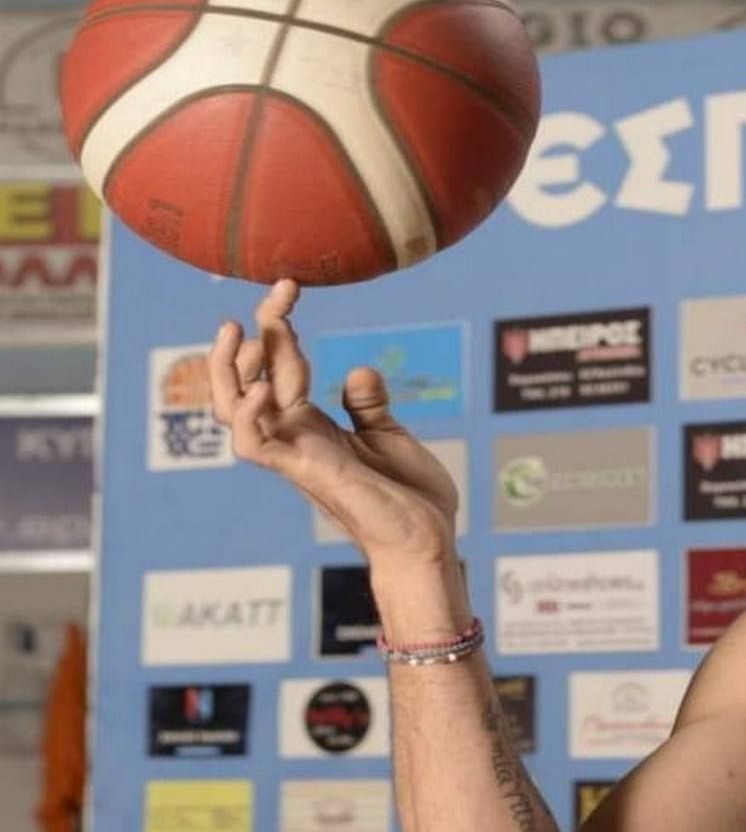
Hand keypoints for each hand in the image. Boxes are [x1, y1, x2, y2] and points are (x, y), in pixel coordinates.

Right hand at [208, 279, 459, 564]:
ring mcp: (295, 455)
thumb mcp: (388, 438)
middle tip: (277, 292)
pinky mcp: (307, 473)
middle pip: (245, 381)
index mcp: (311, 427)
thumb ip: (367, 406)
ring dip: (231, 370)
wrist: (428, 541)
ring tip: (245, 330)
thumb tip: (357, 369)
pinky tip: (267, 383)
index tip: (291, 290)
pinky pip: (256, 445)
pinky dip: (251, 414)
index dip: (278, 328)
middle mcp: (293, 438)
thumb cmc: (410, 499)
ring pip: (233, 410)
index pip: (278, 368)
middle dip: (250, 335)